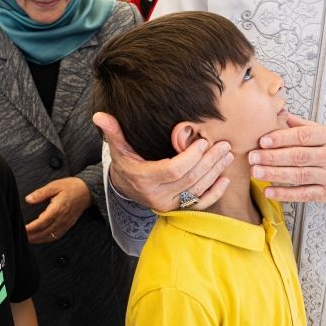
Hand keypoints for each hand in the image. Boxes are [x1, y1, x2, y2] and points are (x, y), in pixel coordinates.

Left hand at [24, 177, 91, 243]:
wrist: (87, 190)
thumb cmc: (71, 187)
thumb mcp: (54, 185)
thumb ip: (40, 193)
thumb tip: (28, 199)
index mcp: (58, 208)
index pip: (41, 222)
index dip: (30, 227)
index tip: (22, 228)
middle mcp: (62, 218)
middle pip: (45, 232)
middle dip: (32, 236)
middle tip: (22, 236)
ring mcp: (66, 223)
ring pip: (50, 236)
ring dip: (39, 239)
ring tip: (28, 239)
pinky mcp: (68, 225)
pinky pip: (57, 235)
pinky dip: (47, 239)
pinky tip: (41, 238)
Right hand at [93, 112, 233, 212]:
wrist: (128, 187)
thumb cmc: (126, 162)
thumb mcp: (118, 148)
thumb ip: (113, 131)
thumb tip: (99, 116)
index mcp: (144, 179)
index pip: (173, 170)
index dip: (190, 157)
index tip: (203, 141)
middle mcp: (157, 195)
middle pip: (189, 180)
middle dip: (209, 162)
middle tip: (223, 145)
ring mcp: (168, 204)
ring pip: (197, 190)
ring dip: (215, 172)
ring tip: (227, 155)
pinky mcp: (177, 209)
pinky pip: (200, 204)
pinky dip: (215, 193)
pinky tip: (225, 179)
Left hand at [248, 115, 325, 201]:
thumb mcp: (325, 131)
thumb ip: (301, 125)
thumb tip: (278, 112)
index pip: (303, 136)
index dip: (282, 138)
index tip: (262, 140)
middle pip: (299, 156)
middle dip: (273, 157)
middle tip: (252, 156)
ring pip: (299, 176)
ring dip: (275, 174)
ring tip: (256, 172)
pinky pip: (304, 194)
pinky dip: (285, 194)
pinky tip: (269, 190)